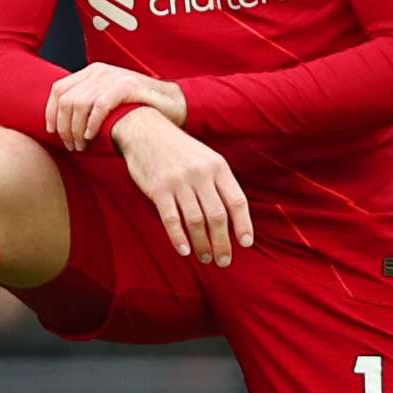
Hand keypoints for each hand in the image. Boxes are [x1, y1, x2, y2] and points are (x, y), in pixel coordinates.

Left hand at [47, 62, 185, 150]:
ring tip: (80, 145)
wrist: (172, 103)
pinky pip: (99, 107)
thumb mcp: (108, 99)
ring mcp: (113, 77)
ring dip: (75, 129)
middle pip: (66, 99)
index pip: (58, 89)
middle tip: (70, 145)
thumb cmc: (137, 107)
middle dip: (63, 126)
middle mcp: (99, 71)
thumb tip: (62, 122)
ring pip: (79, 104)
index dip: (50, 111)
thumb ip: (89, 103)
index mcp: (92, 72)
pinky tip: (91, 137)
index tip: (52, 131)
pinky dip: (91, 124)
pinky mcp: (127, 86)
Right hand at [113, 114, 252, 265]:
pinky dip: (179, 238)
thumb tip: (234, 220)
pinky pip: (171, 219)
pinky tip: (185, 251)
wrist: (146, 131)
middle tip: (223, 261)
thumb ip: (220, 184)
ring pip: (196, 221)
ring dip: (202, 244)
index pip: (237, 201)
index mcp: (218, 167)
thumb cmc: (181, 151)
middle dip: (222, 243)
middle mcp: (201, 174)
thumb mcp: (206, 159)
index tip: (245, 244)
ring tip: (205, 258)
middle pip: (217, 216)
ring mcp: (179, 182)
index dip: (243, 225)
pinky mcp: (158, 189)